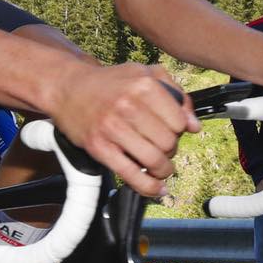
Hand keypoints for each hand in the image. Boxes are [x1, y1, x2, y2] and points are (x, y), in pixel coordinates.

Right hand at [48, 61, 197, 197]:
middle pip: (168, 142)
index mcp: (143, 84)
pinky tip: (157, 189)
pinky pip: (131, 174)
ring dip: (163, 169)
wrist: (68, 88)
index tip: (171, 131)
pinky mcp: (99, 147)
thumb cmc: (110, 83)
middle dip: (170, 150)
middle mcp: (128, 105)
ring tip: (161, 167)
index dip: (179, 130)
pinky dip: (148, 187)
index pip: (179, 121)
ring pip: (154, 160)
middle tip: (162, 148)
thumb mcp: (144, 74)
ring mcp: (112, 127)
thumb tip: (194, 126)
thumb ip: (176, 95)